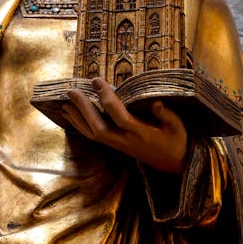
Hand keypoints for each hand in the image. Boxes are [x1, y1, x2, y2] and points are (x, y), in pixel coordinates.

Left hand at [63, 77, 187, 173]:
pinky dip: (81, 126)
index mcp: (141, 133)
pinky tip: (72, 116)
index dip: (106, 97)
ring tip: (65, 103)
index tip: (96, 80)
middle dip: (83, 109)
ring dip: (77, 118)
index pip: (119, 115)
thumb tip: (156, 102)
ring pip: (93, 134)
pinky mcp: (117, 146)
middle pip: (98, 127)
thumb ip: (167, 115)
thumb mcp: (177, 126)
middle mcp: (126, 141)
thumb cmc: (176, 140)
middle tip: (71, 91)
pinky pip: (94, 137)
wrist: (175, 163)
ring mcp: (119, 145)